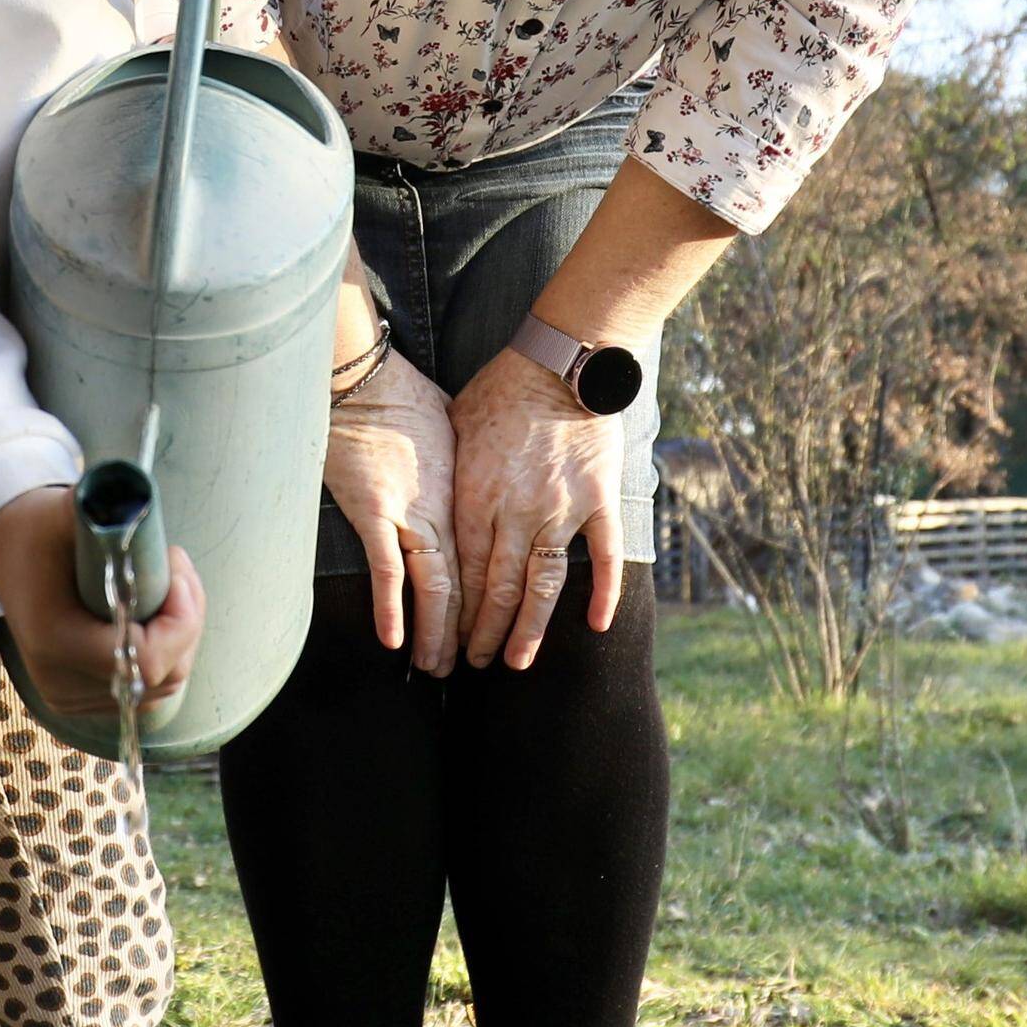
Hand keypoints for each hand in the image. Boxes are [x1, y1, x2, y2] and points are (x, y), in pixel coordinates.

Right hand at [0, 484, 206, 725]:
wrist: (4, 548)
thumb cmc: (37, 527)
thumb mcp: (68, 511)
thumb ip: (106, 511)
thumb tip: (143, 506)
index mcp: (55, 641)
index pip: (147, 659)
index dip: (181, 621)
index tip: (174, 570)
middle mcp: (59, 682)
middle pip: (162, 676)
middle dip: (186, 622)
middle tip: (177, 569)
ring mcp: (68, 697)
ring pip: (161, 687)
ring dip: (180, 639)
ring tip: (169, 587)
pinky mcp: (78, 699)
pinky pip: (144, 691)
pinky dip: (164, 656)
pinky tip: (155, 617)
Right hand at [323, 340, 460, 675]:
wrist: (366, 381)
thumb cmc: (407, 401)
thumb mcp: (453, 436)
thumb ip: (463, 469)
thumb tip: (474, 480)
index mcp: (467, 496)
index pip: (486, 561)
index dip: (489, 600)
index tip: (492, 629)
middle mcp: (445, 511)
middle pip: (466, 582)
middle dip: (468, 628)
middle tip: (472, 664)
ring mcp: (410, 514)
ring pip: (433, 586)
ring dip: (436, 632)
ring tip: (437, 667)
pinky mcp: (373, 512)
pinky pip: (387, 570)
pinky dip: (392, 608)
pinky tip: (394, 642)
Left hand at [450, 346, 623, 670]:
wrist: (561, 363)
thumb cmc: (500, 390)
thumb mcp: (454, 430)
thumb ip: (446, 477)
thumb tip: (424, 505)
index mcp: (475, 498)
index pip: (461, 573)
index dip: (454, 613)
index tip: (447, 638)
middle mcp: (516, 513)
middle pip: (496, 589)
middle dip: (483, 633)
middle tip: (476, 664)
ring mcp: (560, 510)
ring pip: (542, 585)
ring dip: (528, 629)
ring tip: (517, 663)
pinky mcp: (598, 502)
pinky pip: (603, 557)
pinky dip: (602, 593)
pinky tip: (594, 625)